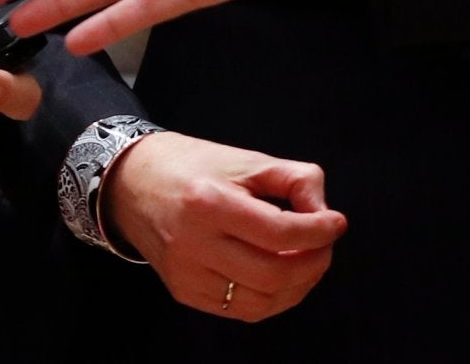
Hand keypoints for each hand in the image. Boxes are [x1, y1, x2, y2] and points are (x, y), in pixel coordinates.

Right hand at [103, 131, 347, 322]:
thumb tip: (324, 212)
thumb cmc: (193, 166)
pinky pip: (240, 311)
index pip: (279, 231)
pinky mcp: (184, 292)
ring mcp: (187, 274)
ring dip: (298, 286)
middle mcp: (194, 243)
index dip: (319, 231)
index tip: (337, 222)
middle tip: (325, 244)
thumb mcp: (246, 158)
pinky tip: (282, 277)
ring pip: (261, 302)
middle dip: (314, 262)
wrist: (132, 184)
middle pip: (274, 274)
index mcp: (209, 202)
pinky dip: (272, 298)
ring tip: (309, 261)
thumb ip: (294, 178)